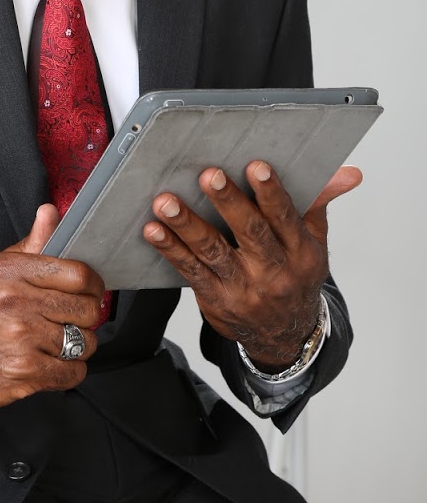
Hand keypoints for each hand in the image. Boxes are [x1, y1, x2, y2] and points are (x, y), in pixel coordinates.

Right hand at [0, 204, 104, 410]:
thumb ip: (29, 245)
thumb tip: (50, 212)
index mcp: (10, 271)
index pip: (77, 274)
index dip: (93, 286)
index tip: (90, 293)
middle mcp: (16, 302)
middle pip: (86, 309)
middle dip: (86, 318)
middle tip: (73, 321)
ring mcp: (21, 338)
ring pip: (83, 342)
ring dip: (77, 347)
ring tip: (57, 344)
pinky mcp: (24, 372)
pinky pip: (72, 372)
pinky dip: (69, 371)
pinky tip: (52, 364)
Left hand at [142, 162, 361, 369]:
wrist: (286, 335)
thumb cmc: (297, 275)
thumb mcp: (315, 242)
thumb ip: (319, 202)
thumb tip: (349, 173)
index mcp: (301, 252)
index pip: (286, 218)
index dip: (271, 193)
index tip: (256, 167)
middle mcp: (273, 271)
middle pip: (250, 233)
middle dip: (228, 203)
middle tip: (209, 175)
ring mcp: (243, 288)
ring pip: (213, 252)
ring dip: (187, 225)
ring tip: (166, 202)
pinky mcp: (216, 300)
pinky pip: (190, 272)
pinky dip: (170, 250)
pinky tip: (153, 230)